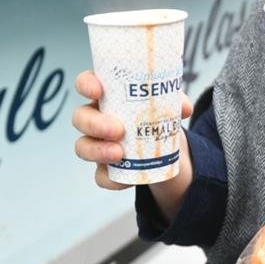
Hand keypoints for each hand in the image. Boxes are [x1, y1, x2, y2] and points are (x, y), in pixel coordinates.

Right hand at [71, 71, 194, 203]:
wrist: (164, 149)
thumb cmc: (156, 117)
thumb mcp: (168, 105)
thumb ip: (175, 102)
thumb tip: (183, 108)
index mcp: (108, 95)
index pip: (86, 83)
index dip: (86, 84)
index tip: (98, 90)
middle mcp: (96, 118)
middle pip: (80, 117)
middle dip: (94, 123)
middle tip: (117, 129)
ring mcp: (97, 144)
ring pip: (82, 146)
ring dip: (98, 150)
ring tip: (120, 154)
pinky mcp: (104, 169)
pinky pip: (100, 176)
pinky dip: (112, 180)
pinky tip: (126, 180)